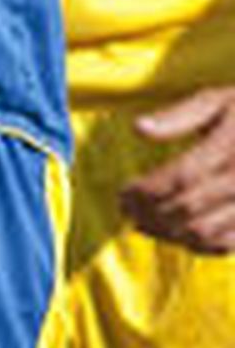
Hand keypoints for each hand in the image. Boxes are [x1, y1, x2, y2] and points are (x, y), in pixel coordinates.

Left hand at [119, 87, 234, 251]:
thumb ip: (178, 116)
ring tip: (142, 223)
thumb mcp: (216, 102)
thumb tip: (138, 128)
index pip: (182, 176)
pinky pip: (224, 245)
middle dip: (149, 212)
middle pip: (187, 207)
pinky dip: (193, 245)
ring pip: (203, 232)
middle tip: (125, 209)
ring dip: (166, 232)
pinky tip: (173, 234)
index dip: (147, 189)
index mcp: (231, 146)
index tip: (123, 192)